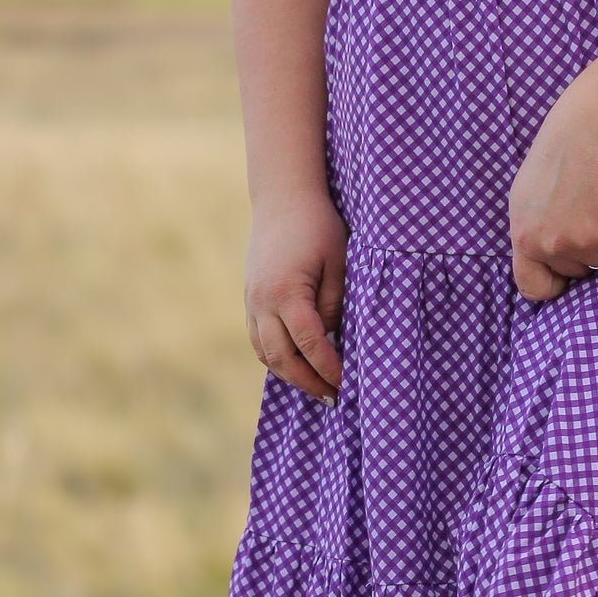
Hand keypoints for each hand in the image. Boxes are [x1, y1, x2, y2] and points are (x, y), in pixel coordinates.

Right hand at [245, 191, 347, 399]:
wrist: (283, 198)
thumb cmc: (318, 226)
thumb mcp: (339, 263)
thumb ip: (334, 305)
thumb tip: (332, 340)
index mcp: (287, 293)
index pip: (310, 345)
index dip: (329, 369)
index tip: (347, 385)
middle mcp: (262, 302)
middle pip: (282, 358)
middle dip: (308, 382)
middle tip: (333, 398)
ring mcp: (251, 302)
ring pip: (265, 353)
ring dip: (290, 375)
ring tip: (317, 387)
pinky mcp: (250, 299)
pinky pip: (259, 339)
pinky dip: (276, 358)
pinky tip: (297, 364)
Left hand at [508, 91, 597, 302]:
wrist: (596, 125)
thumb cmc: (564, 149)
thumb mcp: (529, 193)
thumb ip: (534, 228)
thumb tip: (548, 256)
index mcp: (522, 234)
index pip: (531, 286)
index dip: (553, 285)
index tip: (567, 277)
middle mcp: (547, 244)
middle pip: (576, 273)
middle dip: (587, 252)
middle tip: (593, 214)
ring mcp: (581, 242)